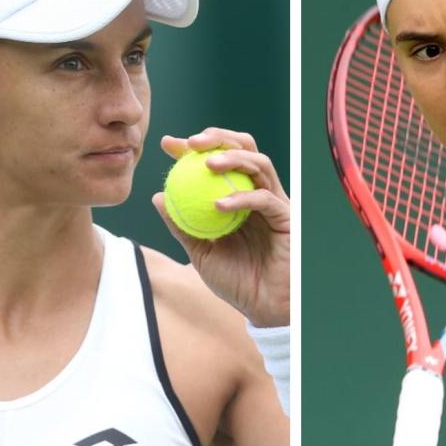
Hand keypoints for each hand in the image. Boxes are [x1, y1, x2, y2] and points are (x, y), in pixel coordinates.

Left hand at [152, 127, 289, 326]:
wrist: (264, 308)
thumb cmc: (237, 282)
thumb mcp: (201, 252)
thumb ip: (182, 225)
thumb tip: (158, 197)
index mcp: (238, 196)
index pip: (217, 160)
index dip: (193, 147)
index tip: (168, 144)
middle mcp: (258, 192)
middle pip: (244, 148)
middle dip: (218, 137)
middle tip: (191, 143)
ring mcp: (275, 202)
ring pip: (259, 163)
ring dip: (232, 157)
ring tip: (206, 163)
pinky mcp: (287, 217)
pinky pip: (265, 199)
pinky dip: (242, 198)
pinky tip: (219, 204)